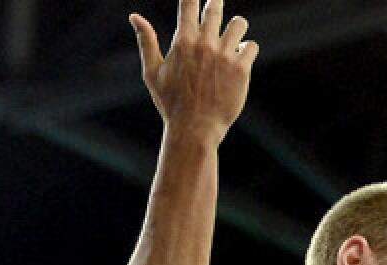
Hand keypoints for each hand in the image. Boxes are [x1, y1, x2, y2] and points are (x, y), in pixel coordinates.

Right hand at [130, 0, 258, 142]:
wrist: (194, 130)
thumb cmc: (171, 104)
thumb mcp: (152, 73)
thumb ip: (146, 42)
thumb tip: (134, 16)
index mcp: (183, 42)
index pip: (189, 3)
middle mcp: (205, 44)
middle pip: (215, 7)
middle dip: (216, 3)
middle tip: (215, 6)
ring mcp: (225, 55)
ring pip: (239, 24)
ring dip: (235, 28)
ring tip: (231, 40)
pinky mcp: (241, 69)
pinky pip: (252, 46)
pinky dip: (247, 50)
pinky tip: (239, 59)